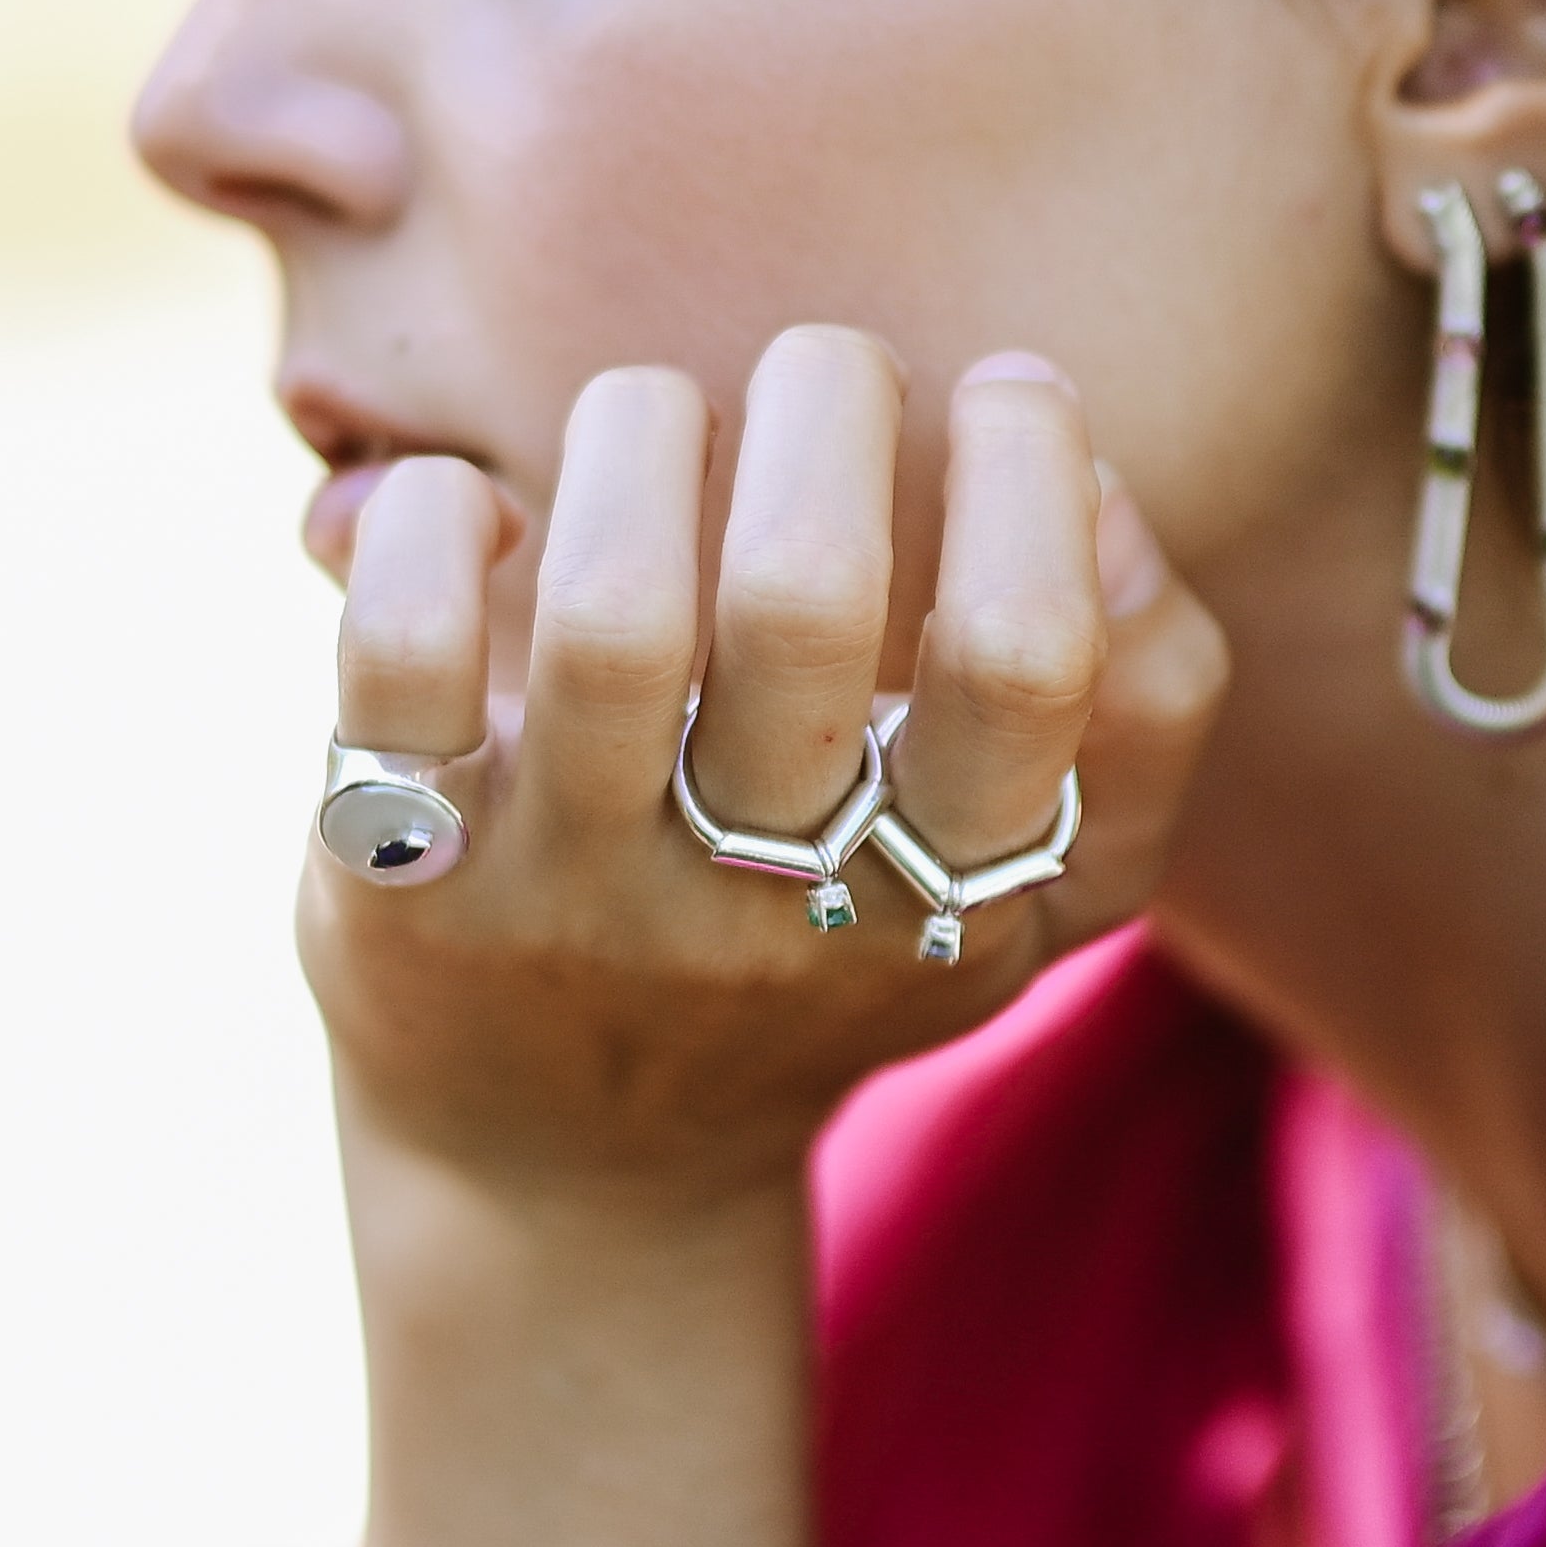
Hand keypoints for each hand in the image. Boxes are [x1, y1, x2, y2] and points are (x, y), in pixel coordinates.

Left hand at [303, 328, 1227, 1546]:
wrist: (569, 1177)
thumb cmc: (825, 958)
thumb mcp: (1032, 894)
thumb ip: (1142, 706)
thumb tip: (1100, 480)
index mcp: (945, 899)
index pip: (1020, 662)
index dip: (1030, 476)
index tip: (1010, 390)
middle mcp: (760, 904)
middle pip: (804, 602)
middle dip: (827, 406)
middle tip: (827, 370)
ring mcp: (572, 892)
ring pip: (608, 608)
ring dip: (642, 433)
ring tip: (660, 412)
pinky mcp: (407, 867)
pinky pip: (403, 652)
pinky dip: (434, 523)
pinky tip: (482, 510)